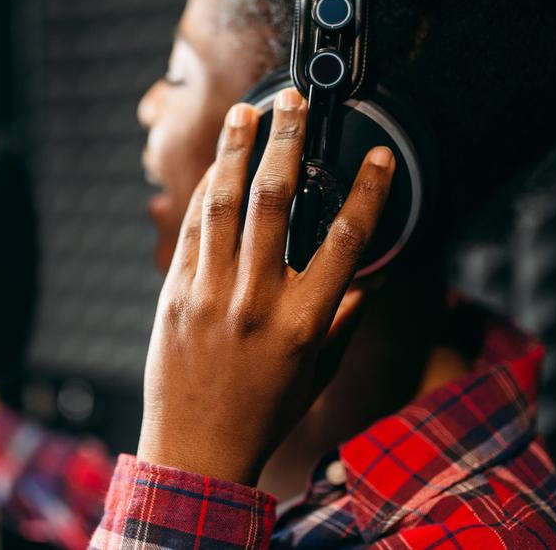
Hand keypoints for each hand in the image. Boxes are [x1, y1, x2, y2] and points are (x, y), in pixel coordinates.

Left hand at [137, 88, 394, 485]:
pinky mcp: (175, 294)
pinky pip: (192, 229)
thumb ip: (345, 321)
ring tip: (247, 112)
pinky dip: (205, 192)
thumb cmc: (265, 415)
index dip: (369, 191)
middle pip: (274, 199)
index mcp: (305, 321)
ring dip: (236, 149)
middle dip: (287, 141)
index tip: (380, 157)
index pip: (346, 240)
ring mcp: (210, 293)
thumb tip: (366, 282)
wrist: (196, 451)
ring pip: (223, 202)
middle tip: (294, 103)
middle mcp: (256, 299)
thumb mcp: (319, 374)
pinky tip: (216, 165)